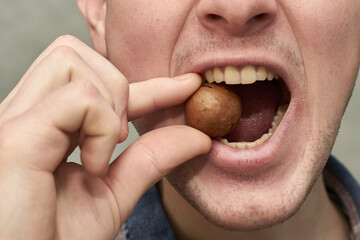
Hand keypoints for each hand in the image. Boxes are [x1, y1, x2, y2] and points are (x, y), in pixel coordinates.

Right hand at [0, 35, 210, 239]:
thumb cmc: (55, 238)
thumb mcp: (112, 194)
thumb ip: (150, 160)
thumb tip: (196, 136)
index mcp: (44, 128)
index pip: (100, 86)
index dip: (150, 84)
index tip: (188, 84)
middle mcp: (25, 116)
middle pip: (76, 55)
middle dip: (117, 89)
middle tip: (118, 140)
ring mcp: (17, 121)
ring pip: (72, 60)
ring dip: (108, 105)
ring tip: (100, 154)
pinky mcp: (15, 135)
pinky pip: (80, 97)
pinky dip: (102, 128)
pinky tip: (92, 166)